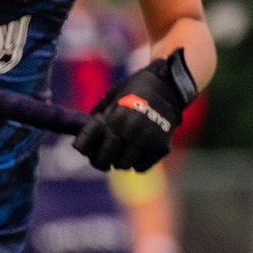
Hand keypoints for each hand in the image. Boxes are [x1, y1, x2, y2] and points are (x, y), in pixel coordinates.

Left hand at [74, 50, 197, 173]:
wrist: (169, 84)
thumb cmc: (136, 88)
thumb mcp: (111, 96)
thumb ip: (98, 115)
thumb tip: (84, 133)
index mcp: (113, 117)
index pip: (86, 144)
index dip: (83, 148)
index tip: (86, 150)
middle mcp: (128, 130)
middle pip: (104, 159)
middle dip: (100, 161)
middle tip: (102, 160)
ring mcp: (145, 140)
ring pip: (123, 165)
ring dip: (120, 162)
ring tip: (122, 154)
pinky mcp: (161, 146)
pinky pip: (141, 167)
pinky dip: (136, 164)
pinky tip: (137, 154)